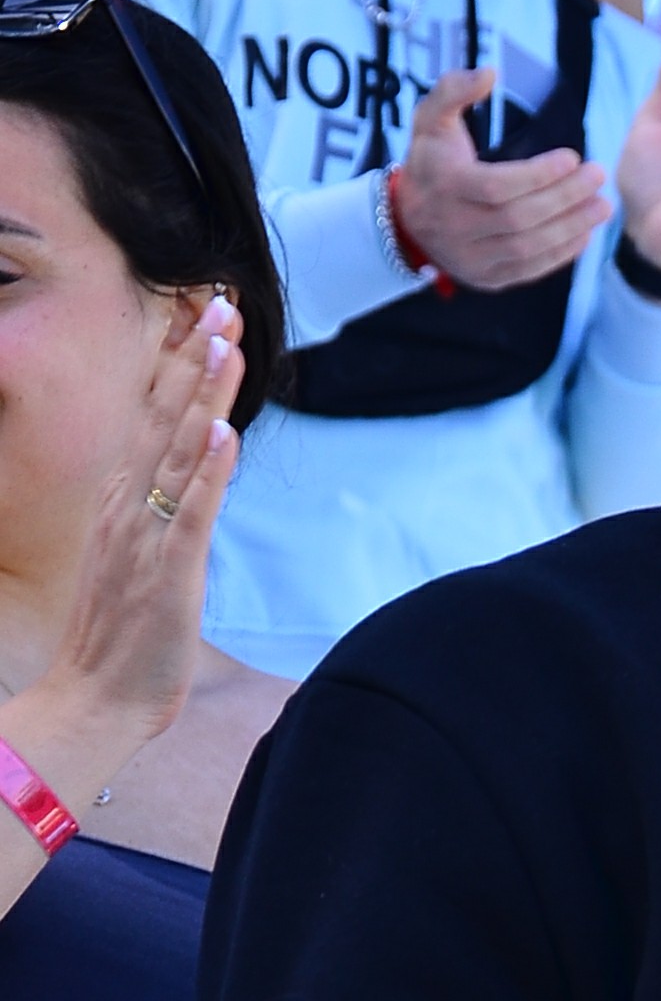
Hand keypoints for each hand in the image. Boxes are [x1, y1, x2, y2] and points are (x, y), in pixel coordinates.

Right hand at [6, 294, 241, 803]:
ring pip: (179, 449)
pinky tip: (222, 432)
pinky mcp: (168, 569)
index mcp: (126, 500)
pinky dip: (207, 470)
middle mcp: (130, 504)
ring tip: (226, 342)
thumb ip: (163, 514)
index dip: (182, 364)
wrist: (95, 699)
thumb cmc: (123, 637)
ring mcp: (146, 533)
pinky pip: (191, 511)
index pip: (155, 416)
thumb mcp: (142, 557)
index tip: (206, 317)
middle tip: (222, 302)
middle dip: (196, 357)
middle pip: (165, 415)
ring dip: (205, 394)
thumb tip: (188, 478)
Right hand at [393, 68, 609, 291]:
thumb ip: (454, 89)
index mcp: (445, 187)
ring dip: (572, 227)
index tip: (573, 157)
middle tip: (599, 176)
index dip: (539, 175)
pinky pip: (530, 270)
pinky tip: (586, 232)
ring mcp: (471, 259)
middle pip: (519, 219)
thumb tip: (489, 72)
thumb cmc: (431, 160)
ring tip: (603, 205)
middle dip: (565, 198)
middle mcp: (455, 228)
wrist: (408, 218)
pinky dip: (562, 254)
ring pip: (529, 248)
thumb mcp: (430, 118)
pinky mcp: (487, 278)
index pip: (498, 186)